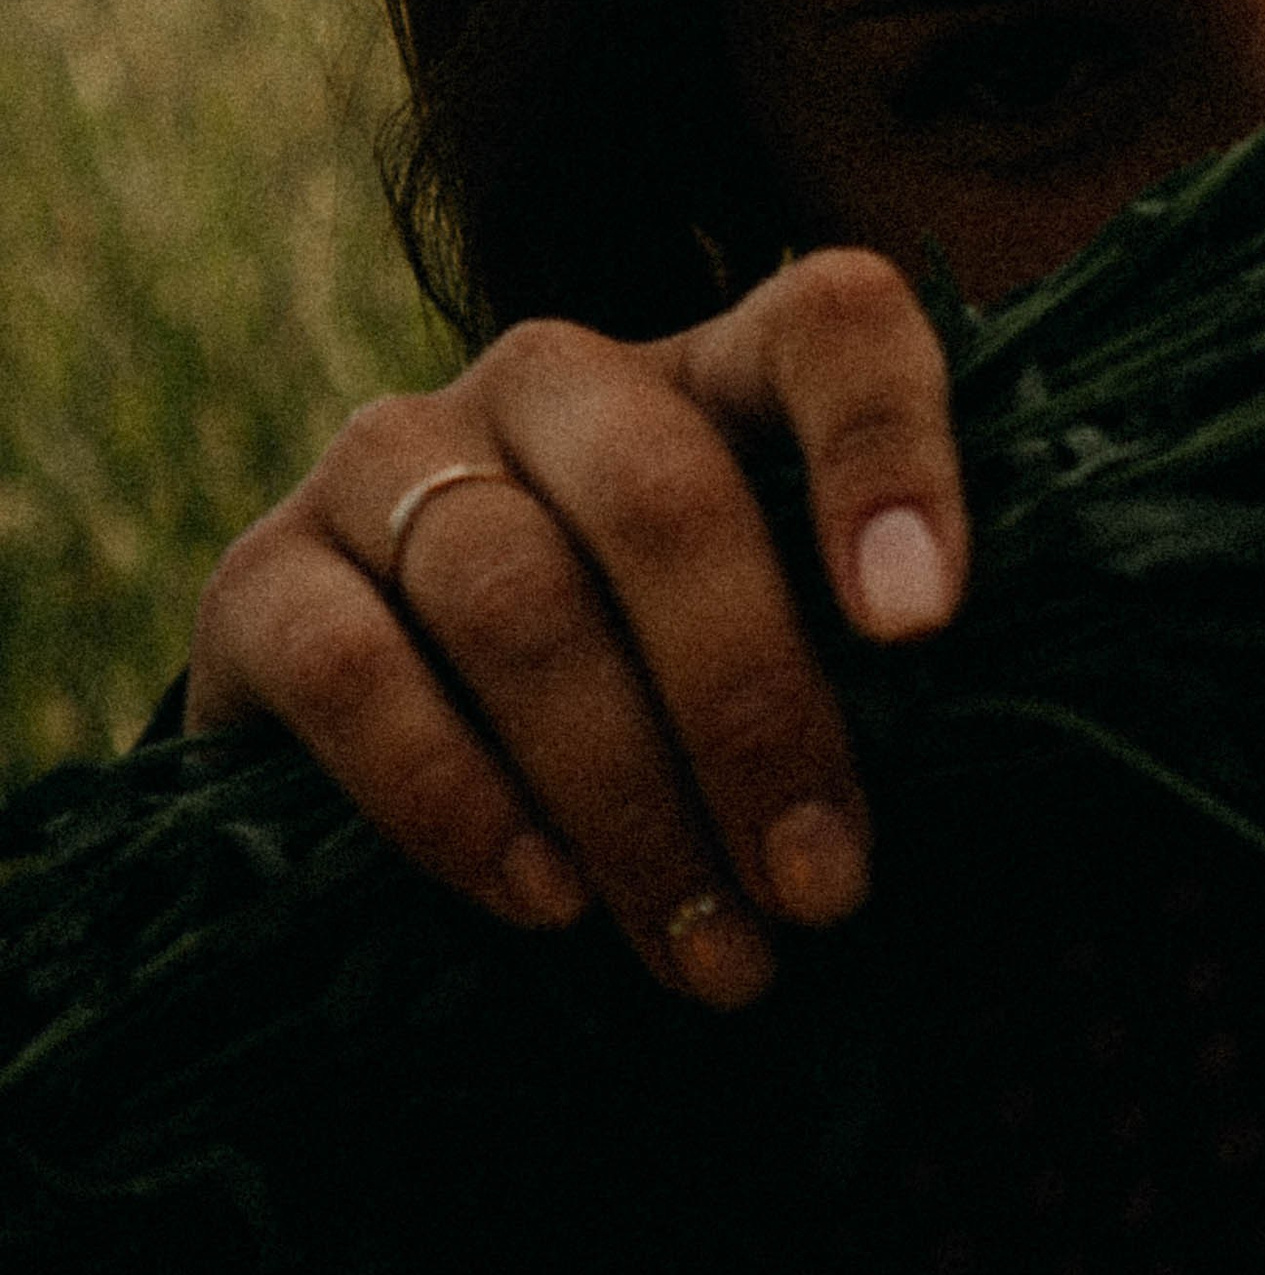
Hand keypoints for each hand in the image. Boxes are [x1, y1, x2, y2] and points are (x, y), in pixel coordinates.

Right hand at [185, 251, 966, 1006]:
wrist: (398, 756)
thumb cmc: (659, 706)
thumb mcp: (775, 660)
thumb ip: (865, 667)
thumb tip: (992, 760)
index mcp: (713, 373)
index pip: (829, 326)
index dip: (887, 453)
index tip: (926, 625)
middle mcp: (552, 380)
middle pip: (665, 492)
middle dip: (753, 709)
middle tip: (821, 891)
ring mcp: (391, 458)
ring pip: (516, 594)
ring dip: (625, 795)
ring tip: (707, 948)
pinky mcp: (261, 576)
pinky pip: (355, 669)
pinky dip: (456, 799)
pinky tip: (545, 902)